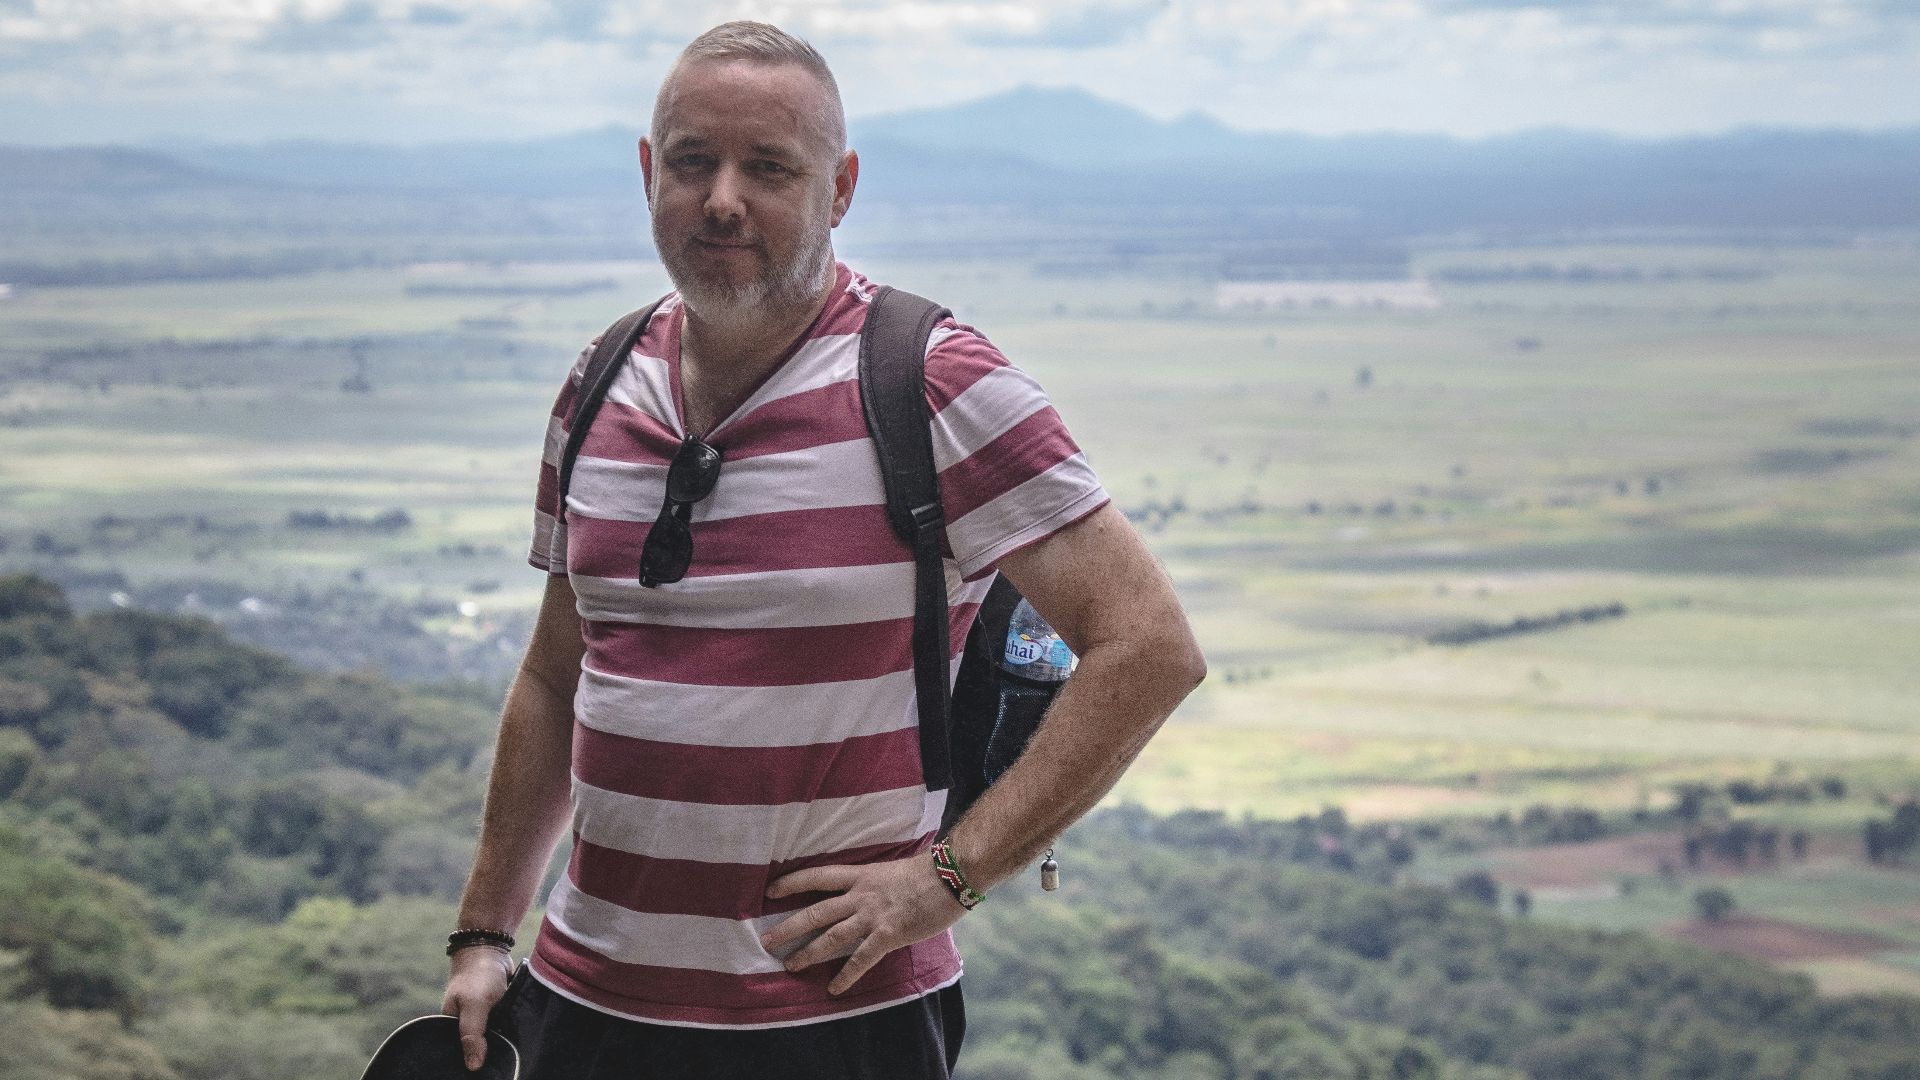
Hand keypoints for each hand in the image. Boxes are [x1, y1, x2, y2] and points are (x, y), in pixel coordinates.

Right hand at [440, 946, 513, 1071]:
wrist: (492, 949)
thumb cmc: (478, 975)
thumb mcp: (475, 1005)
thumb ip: (473, 1034)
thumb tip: (473, 1067)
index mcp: (449, 1026)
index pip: (456, 1054)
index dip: (467, 1063)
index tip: (482, 1074)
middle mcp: (463, 1024)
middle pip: (474, 1049)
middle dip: (485, 1056)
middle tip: (500, 1066)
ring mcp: (480, 1019)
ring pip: (490, 1041)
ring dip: (499, 1045)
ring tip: (509, 1059)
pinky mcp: (495, 1013)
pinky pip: (501, 1030)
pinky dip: (507, 1034)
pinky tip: (515, 1043)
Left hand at [761, 853, 967, 994]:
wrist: (950, 875)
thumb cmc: (927, 872)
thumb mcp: (890, 870)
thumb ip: (872, 884)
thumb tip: (863, 895)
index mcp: (860, 875)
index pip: (818, 876)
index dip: (792, 883)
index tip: (770, 891)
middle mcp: (860, 895)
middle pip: (816, 911)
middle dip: (788, 927)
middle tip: (766, 940)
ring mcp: (873, 915)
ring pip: (831, 936)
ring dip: (808, 952)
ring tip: (790, 966)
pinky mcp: (888, 934)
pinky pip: (861, 958)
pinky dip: (846, 975)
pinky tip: (834, 989)